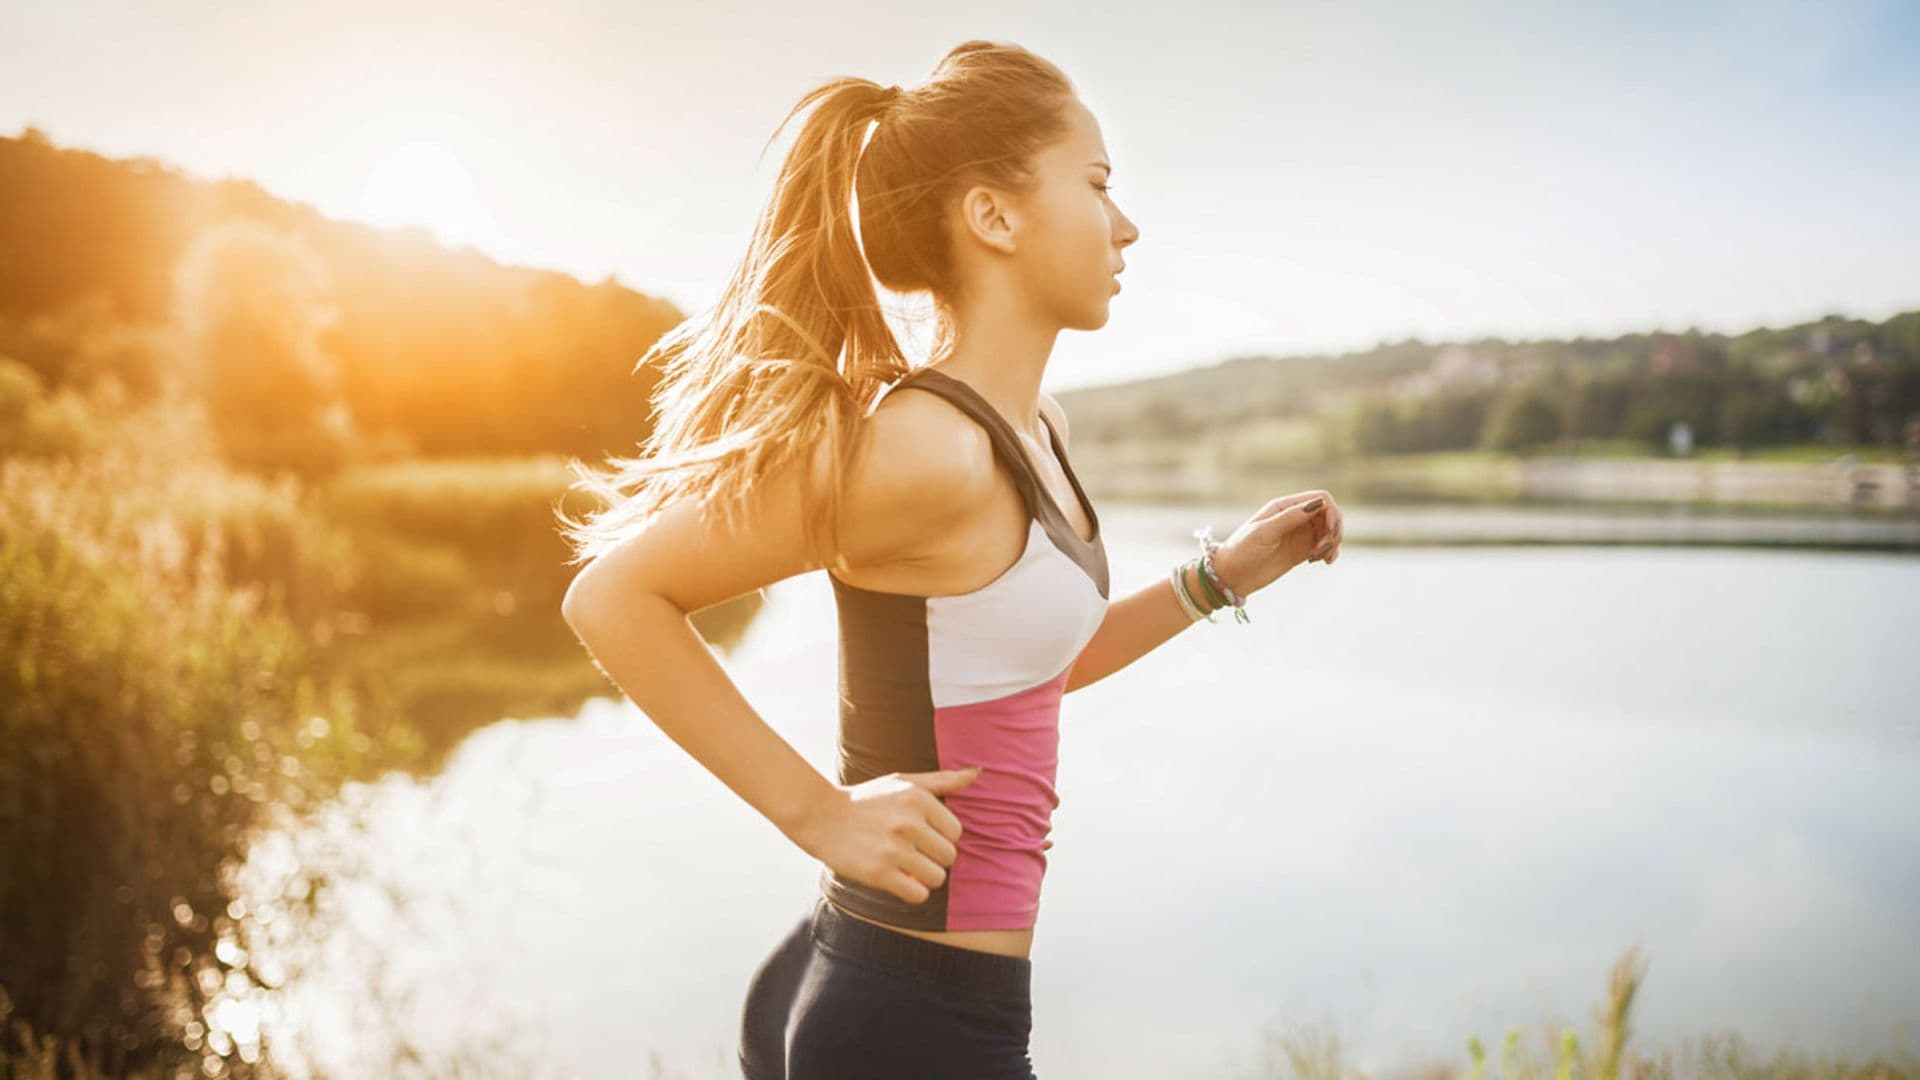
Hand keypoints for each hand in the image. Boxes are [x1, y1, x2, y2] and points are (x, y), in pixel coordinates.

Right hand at [790, 766, 982, 905]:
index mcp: (918, 798)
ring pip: (937, 878)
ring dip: (924, 877)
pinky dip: (912, 892)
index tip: (921, 835)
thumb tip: (978, 772)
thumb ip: (942, 780)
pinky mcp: (879, 873)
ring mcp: (894, 849)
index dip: (941, 837)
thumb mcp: (903, 781)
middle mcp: (909, 822)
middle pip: (950, 856)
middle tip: (912, 852)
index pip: (956, 832)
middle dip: (934, 858)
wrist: (820, 816)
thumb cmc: (868, 800)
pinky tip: (898, 880)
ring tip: (905, 866)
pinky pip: (918, 894)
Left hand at [1210, 490, 1343, 598]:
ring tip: (1318, 559)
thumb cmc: (1242, 550)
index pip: (1321, 498)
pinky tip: (1325, 562)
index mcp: (1285, 506)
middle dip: (1333, 531)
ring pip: (1330, 531)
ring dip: (1332, 543)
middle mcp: (1295, 517)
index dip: (1332, 512)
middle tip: (1321, 550)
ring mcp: (1299, 534)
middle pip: (1329, 515)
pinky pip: (1325, 547)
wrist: (1231, 575)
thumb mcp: (1264, 533)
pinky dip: (1331, 552)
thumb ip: (1290, 517)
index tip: (1329, 532)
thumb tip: (1319, 503)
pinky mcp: (1301, 551)